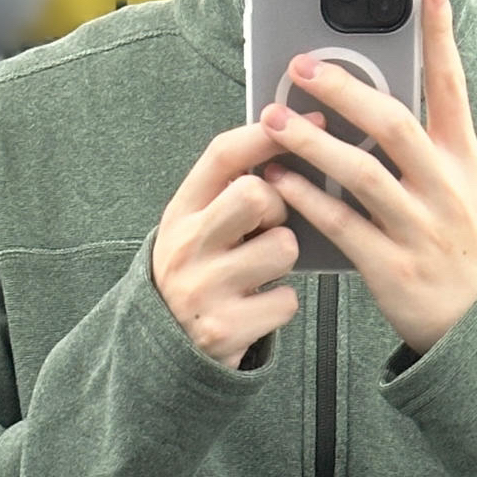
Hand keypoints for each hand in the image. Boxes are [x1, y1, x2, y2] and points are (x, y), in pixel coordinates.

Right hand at [153, 116, 323, 369]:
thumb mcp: (198, 229)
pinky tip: (259, 309)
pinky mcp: (225, 330)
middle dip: (277, 207)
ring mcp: (205, 289)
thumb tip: (291, 144)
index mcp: (181, 213)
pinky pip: (287, 300)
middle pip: (255, 194)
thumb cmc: (200, 277)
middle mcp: (187, 246)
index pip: (224, 156)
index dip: (268, 134)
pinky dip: (282, 304)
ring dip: (285, 261)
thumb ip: (229, 192)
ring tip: (261, 273)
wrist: (165, 355)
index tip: (310, 121)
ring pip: (283, 248)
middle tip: (269, 227)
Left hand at [260, 0, 476, 356]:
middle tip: (302, 67)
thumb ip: (436, 152)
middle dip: (343, 88)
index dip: (442, 37)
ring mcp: (417, 230)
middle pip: (391, 123)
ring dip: (310, 142)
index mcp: (466, 165)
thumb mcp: (471, 195)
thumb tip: (385, 109)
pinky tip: (279, 181)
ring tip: (273, 120)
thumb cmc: (468, 256)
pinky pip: (340, 225)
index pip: (454, 88)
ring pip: (358, 172)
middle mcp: (444, 190)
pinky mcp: (390, 268)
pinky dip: (306, 199)